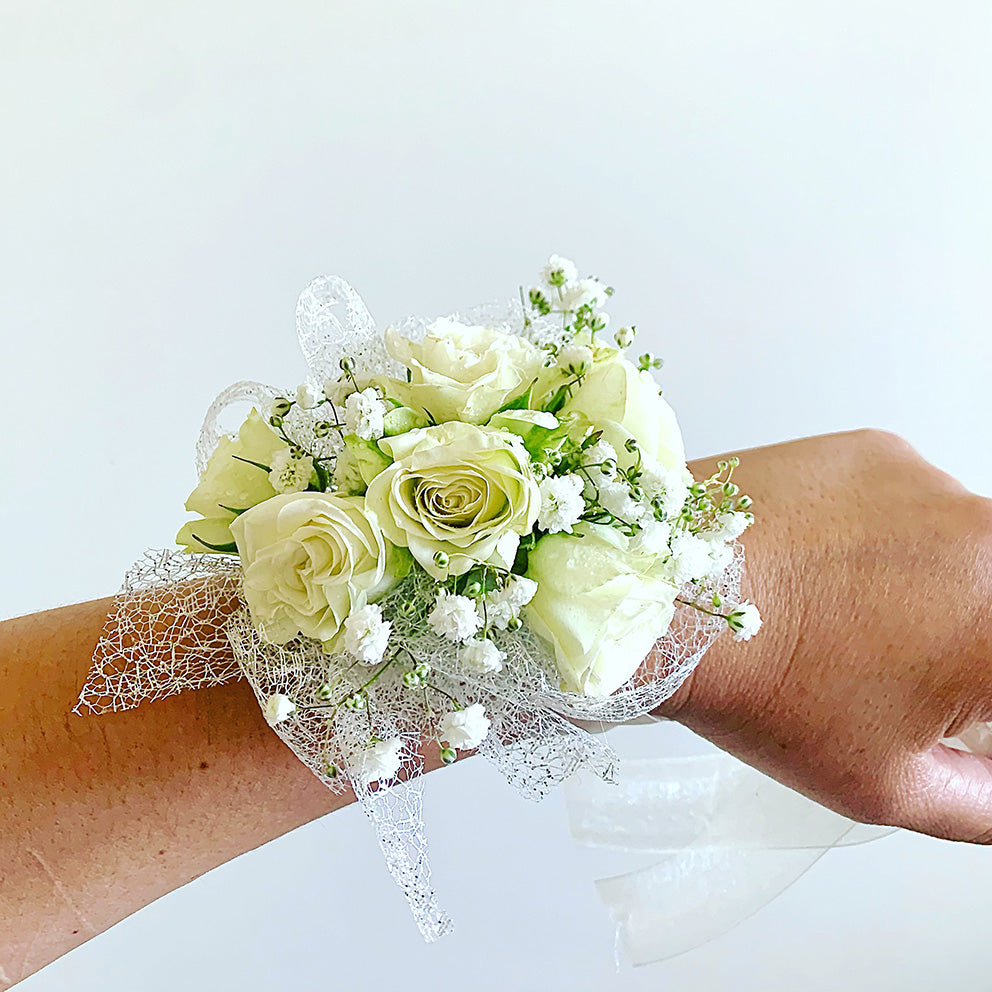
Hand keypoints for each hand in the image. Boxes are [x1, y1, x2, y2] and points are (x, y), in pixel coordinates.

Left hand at [657, 429, 991, 842]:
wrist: (664, 595)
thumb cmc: (756, 680)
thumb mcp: (890, 784)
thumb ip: (984, 801)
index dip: (971, 706)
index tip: (948, 714)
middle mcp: (983, 537)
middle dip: (964, 649)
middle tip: (896, 669)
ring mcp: (928, 484)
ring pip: (961, 554)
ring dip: (930, 590)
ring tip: (844, 618)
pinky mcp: (878, 452)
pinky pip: (909, 506)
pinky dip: (883, 540)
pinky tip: (823, 571)